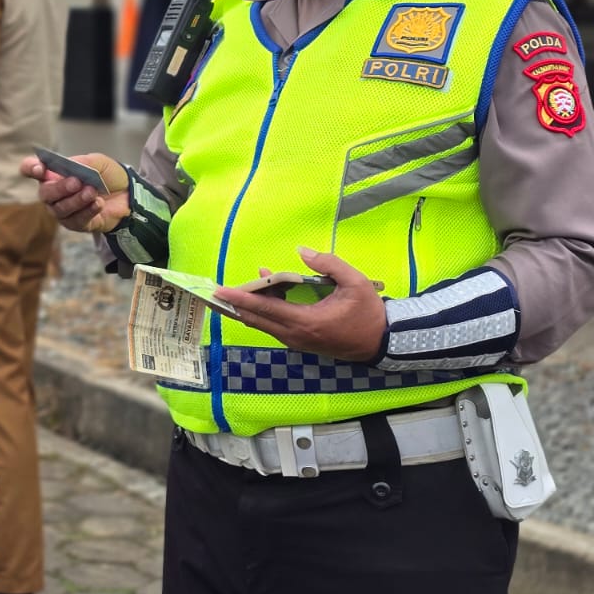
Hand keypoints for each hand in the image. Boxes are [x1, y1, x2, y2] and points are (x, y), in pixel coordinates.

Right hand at [19, 152, 129, 233]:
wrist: (129, 195)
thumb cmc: (108, 176)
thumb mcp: (98, 162)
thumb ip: (83, 162)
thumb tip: (72, 167)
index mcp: (54, 173)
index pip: (31, 169)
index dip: (30, 168)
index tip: (39, 169)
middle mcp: (54, 193)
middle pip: (45, 193)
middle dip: (60, 188)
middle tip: (77, 182)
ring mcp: (63, 210)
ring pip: (60, 209)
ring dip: (77, 200)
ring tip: (92, 192)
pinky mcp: (76, 224)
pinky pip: (76, 220)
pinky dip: (87, 211)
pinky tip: (98, 203)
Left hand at [212, 246, 386, 362]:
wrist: (383, 341)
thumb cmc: (369, 311)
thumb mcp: (355, 282)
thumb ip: (328, 264)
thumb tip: (302, 251)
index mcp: (307, 322)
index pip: (266, 309)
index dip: (241, 299)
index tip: (221, 292)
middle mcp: (296, 335)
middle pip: (256, 320)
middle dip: (232, 306)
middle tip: (210, 294)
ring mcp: (296, 342)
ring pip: (263, 324)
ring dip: (245, 308)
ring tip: (225, 293)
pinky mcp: (299, 342)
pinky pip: (273, 325)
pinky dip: (262, 311)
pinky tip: (260, 293)